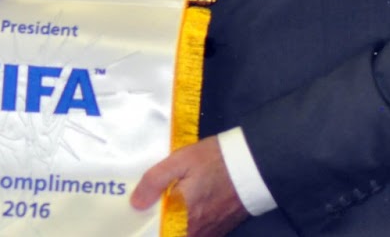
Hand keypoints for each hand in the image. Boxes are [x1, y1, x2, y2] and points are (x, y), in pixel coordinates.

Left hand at [130, 137, 247, 236]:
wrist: (254, 163)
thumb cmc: (214, 160)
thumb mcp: (180, 161)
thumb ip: (155, 181)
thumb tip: (136, 203)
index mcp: (182, 215)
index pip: (158, 232)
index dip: (147, 225)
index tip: (138, 216)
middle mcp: (196, 230)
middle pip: (171, 234)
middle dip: (161, 224)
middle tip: (153, 206)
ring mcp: (210, 232)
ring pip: (184, 235)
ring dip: (175, 225)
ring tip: (168, 206)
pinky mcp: (220, 229)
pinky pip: (198, 233)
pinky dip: (189, 226)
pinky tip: (186, 209)